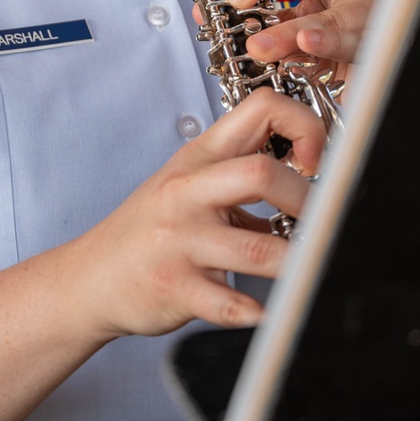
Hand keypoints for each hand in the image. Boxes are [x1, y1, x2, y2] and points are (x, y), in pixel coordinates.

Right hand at [72, 90, 325, 338]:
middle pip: (261, 174)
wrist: (94, 275)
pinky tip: (265, 312)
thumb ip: (242, 173)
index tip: (317, 162)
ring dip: (296, 264)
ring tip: (310, 270)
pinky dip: (255, 312)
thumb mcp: (191, 183)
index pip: (261, 109)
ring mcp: (180, 239)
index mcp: (200, 157)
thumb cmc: (153, 228)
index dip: (303, 126)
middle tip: (325, 223)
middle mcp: (188, 191)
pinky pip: (227, 304)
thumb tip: (317, 180)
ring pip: (257, 248)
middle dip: (309, 200)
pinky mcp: (175, 287)